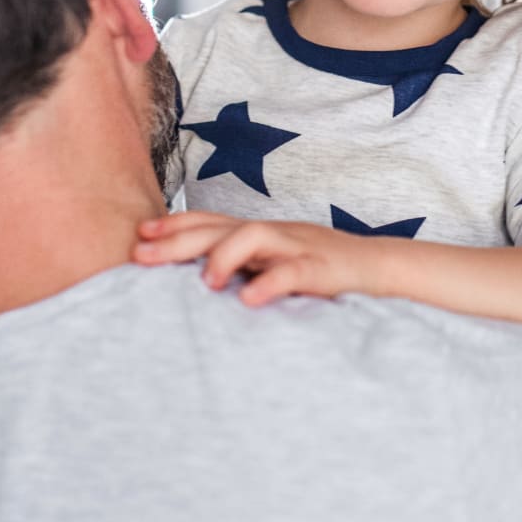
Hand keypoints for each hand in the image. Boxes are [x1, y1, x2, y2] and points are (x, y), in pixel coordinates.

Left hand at [133, 211, 371, 305]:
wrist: (381, 267)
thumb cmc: (323, 271)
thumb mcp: (278, 264)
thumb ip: (244, 267)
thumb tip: (197, 282)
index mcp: (263, 233)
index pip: (213, 221)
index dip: (176, 224)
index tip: (140, 234)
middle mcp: (276, 233)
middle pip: (222, 226)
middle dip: (179, 239)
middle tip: (140, 255)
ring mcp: (300, 246)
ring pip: (256, 235)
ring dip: (224, 254)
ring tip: (203, 281)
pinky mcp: (324, 269)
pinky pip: (295, 271)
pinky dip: (271, 283)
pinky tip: (248, 300)